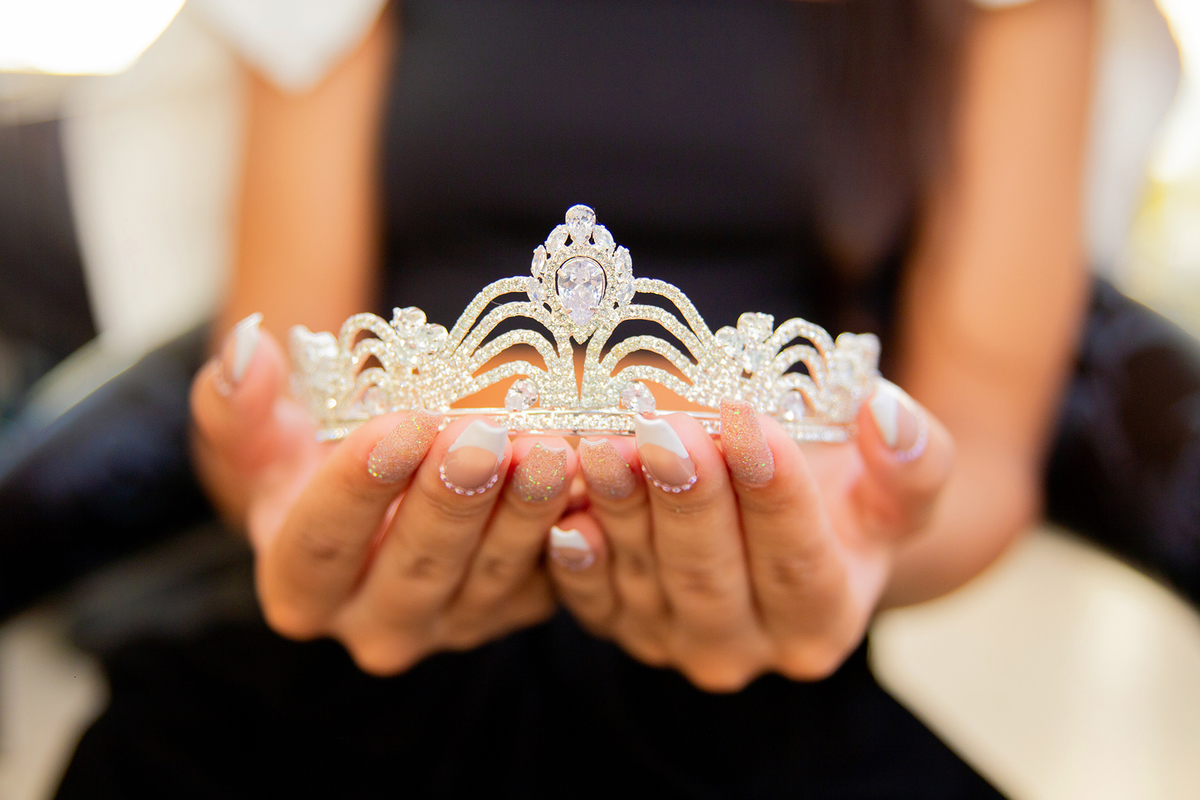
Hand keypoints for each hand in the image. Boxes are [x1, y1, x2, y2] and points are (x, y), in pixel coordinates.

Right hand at [190, 315, 577, 673]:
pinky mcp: (515, 608)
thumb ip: (239, 403)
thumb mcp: (263, 438)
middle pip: (416, 568)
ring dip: (523, 512)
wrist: (381, 501)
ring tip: (548, 449)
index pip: (322, 544)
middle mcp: (375, 625)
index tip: (399, 425)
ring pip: (492, 576)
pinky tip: (587, 479)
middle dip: (453, 500)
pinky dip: (569, 527)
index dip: (359, 486)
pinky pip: (551, 577)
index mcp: (301, 589)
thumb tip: (245, 349)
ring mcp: (454, 624)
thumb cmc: (312, 465)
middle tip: (484, 436)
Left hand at [546, 386, 951, 691]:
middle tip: (667, 429)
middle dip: (687, 499)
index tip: (752, 423)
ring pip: (645, 581)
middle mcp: (745, 649)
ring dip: (622, 511)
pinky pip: (590, 599)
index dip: (774, 494)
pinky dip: (576, 559)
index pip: (797, 564)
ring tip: (609, 444)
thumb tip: (886, 412)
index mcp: (821, 621)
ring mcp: (672, 642)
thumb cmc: (846, 500)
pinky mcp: (617, 624)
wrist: (786, 533)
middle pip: (711, 577)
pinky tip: (565, 512)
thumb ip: (913, 459)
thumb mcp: (897, 485)